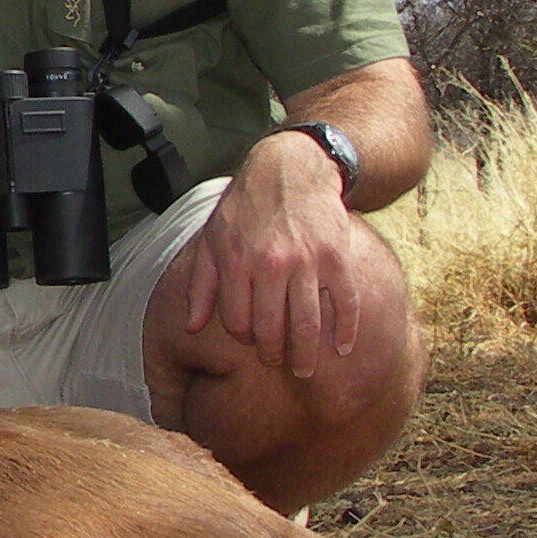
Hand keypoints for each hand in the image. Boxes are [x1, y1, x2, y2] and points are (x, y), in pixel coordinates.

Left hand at [183, 133, 367, 373]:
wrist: (291, 169)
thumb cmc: (246, 207)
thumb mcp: (212, 239)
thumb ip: (201, 286)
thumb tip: (191, 328)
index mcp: (237, 263)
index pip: (238, 322)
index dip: (244, 337)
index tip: (250, 338)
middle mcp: (271, 265)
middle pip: (272, 330)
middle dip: (273, 353)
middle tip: (277, 362)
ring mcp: (307, 262)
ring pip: (306, 324)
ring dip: (306, 354)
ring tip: (304, 368)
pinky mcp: (336, 258)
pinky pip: (345, 303)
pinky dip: (345, 331)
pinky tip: (340, 348)